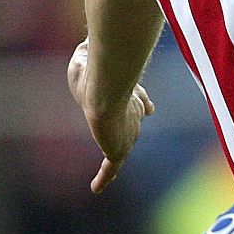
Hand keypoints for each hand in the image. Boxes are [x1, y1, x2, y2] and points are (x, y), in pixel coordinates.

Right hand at [67, 39, 155, 192]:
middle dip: (133, 122)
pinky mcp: (119, 150)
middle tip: (131, 132)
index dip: (141, 103)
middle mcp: (133, 114)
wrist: (105, 88)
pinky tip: (96, 188)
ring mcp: (128, 132)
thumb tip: (84, 45)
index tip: (148, 106)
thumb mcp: (84, 58)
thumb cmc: (94, 72)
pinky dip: (104, 177)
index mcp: (130, 93)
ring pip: (124, 141)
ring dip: (116, 147)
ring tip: (109, 168)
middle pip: (135, 120)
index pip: (140, 101)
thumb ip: (87, 55)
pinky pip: (111, 168)